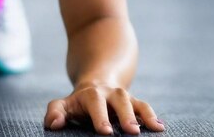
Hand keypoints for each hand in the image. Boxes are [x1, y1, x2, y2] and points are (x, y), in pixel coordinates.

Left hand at [44, 84, 164, 133]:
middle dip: (124, 114)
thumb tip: (53, 124)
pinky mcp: (134, 103)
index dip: (99, 116)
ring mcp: (122, 98)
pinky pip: (144, 106)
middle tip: (131, 131)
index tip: (105, 132)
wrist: (96, 83)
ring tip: (152, 128)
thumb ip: (55, 112)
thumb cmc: (79, 103)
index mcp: (89, 95)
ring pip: (132, 101)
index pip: (93, 103)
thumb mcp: (64, 105)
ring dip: (141, 114)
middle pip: (117, 100)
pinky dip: (152, 116)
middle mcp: (107, 94)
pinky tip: (160, 128)